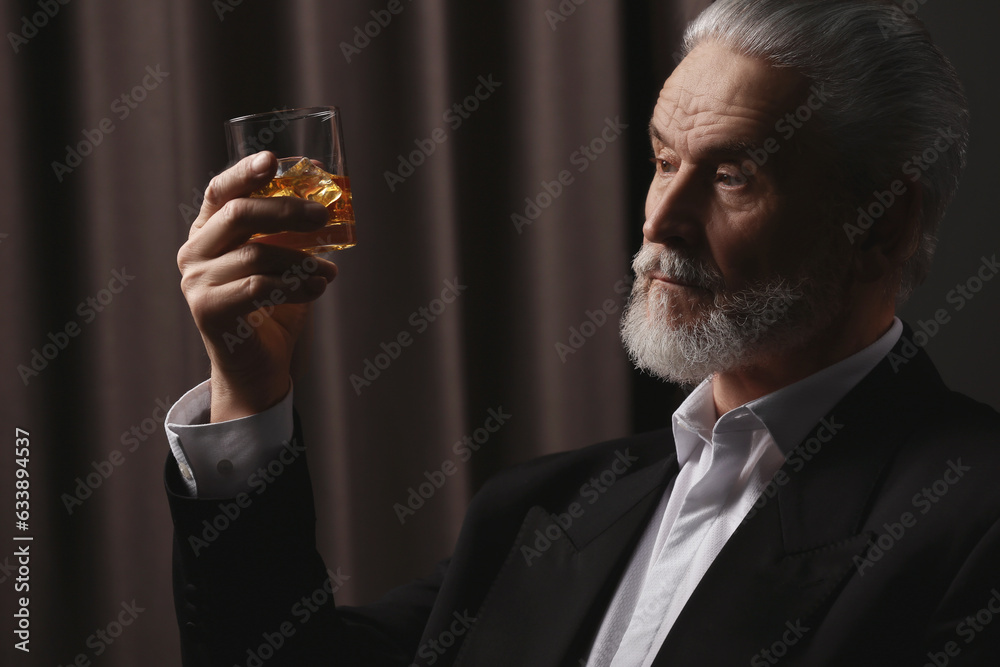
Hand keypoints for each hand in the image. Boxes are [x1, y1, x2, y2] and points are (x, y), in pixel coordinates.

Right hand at [177, 152, 338, 421]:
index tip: (273, 160)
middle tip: (323, 215)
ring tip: (330, 271)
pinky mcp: (209, 310)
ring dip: (302, 259)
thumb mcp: (286, 261)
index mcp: (209, 232)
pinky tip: (318, 288)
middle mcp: (194, 251)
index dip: (245, 172)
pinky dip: (296, 285)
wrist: (259, 366)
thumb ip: (295, 229)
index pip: (221, 191)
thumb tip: (323, 182)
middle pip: (238, 214)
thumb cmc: (274, 307)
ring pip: (255, 253)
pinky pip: (258, 286)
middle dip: (286, 210)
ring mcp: (196, 281)